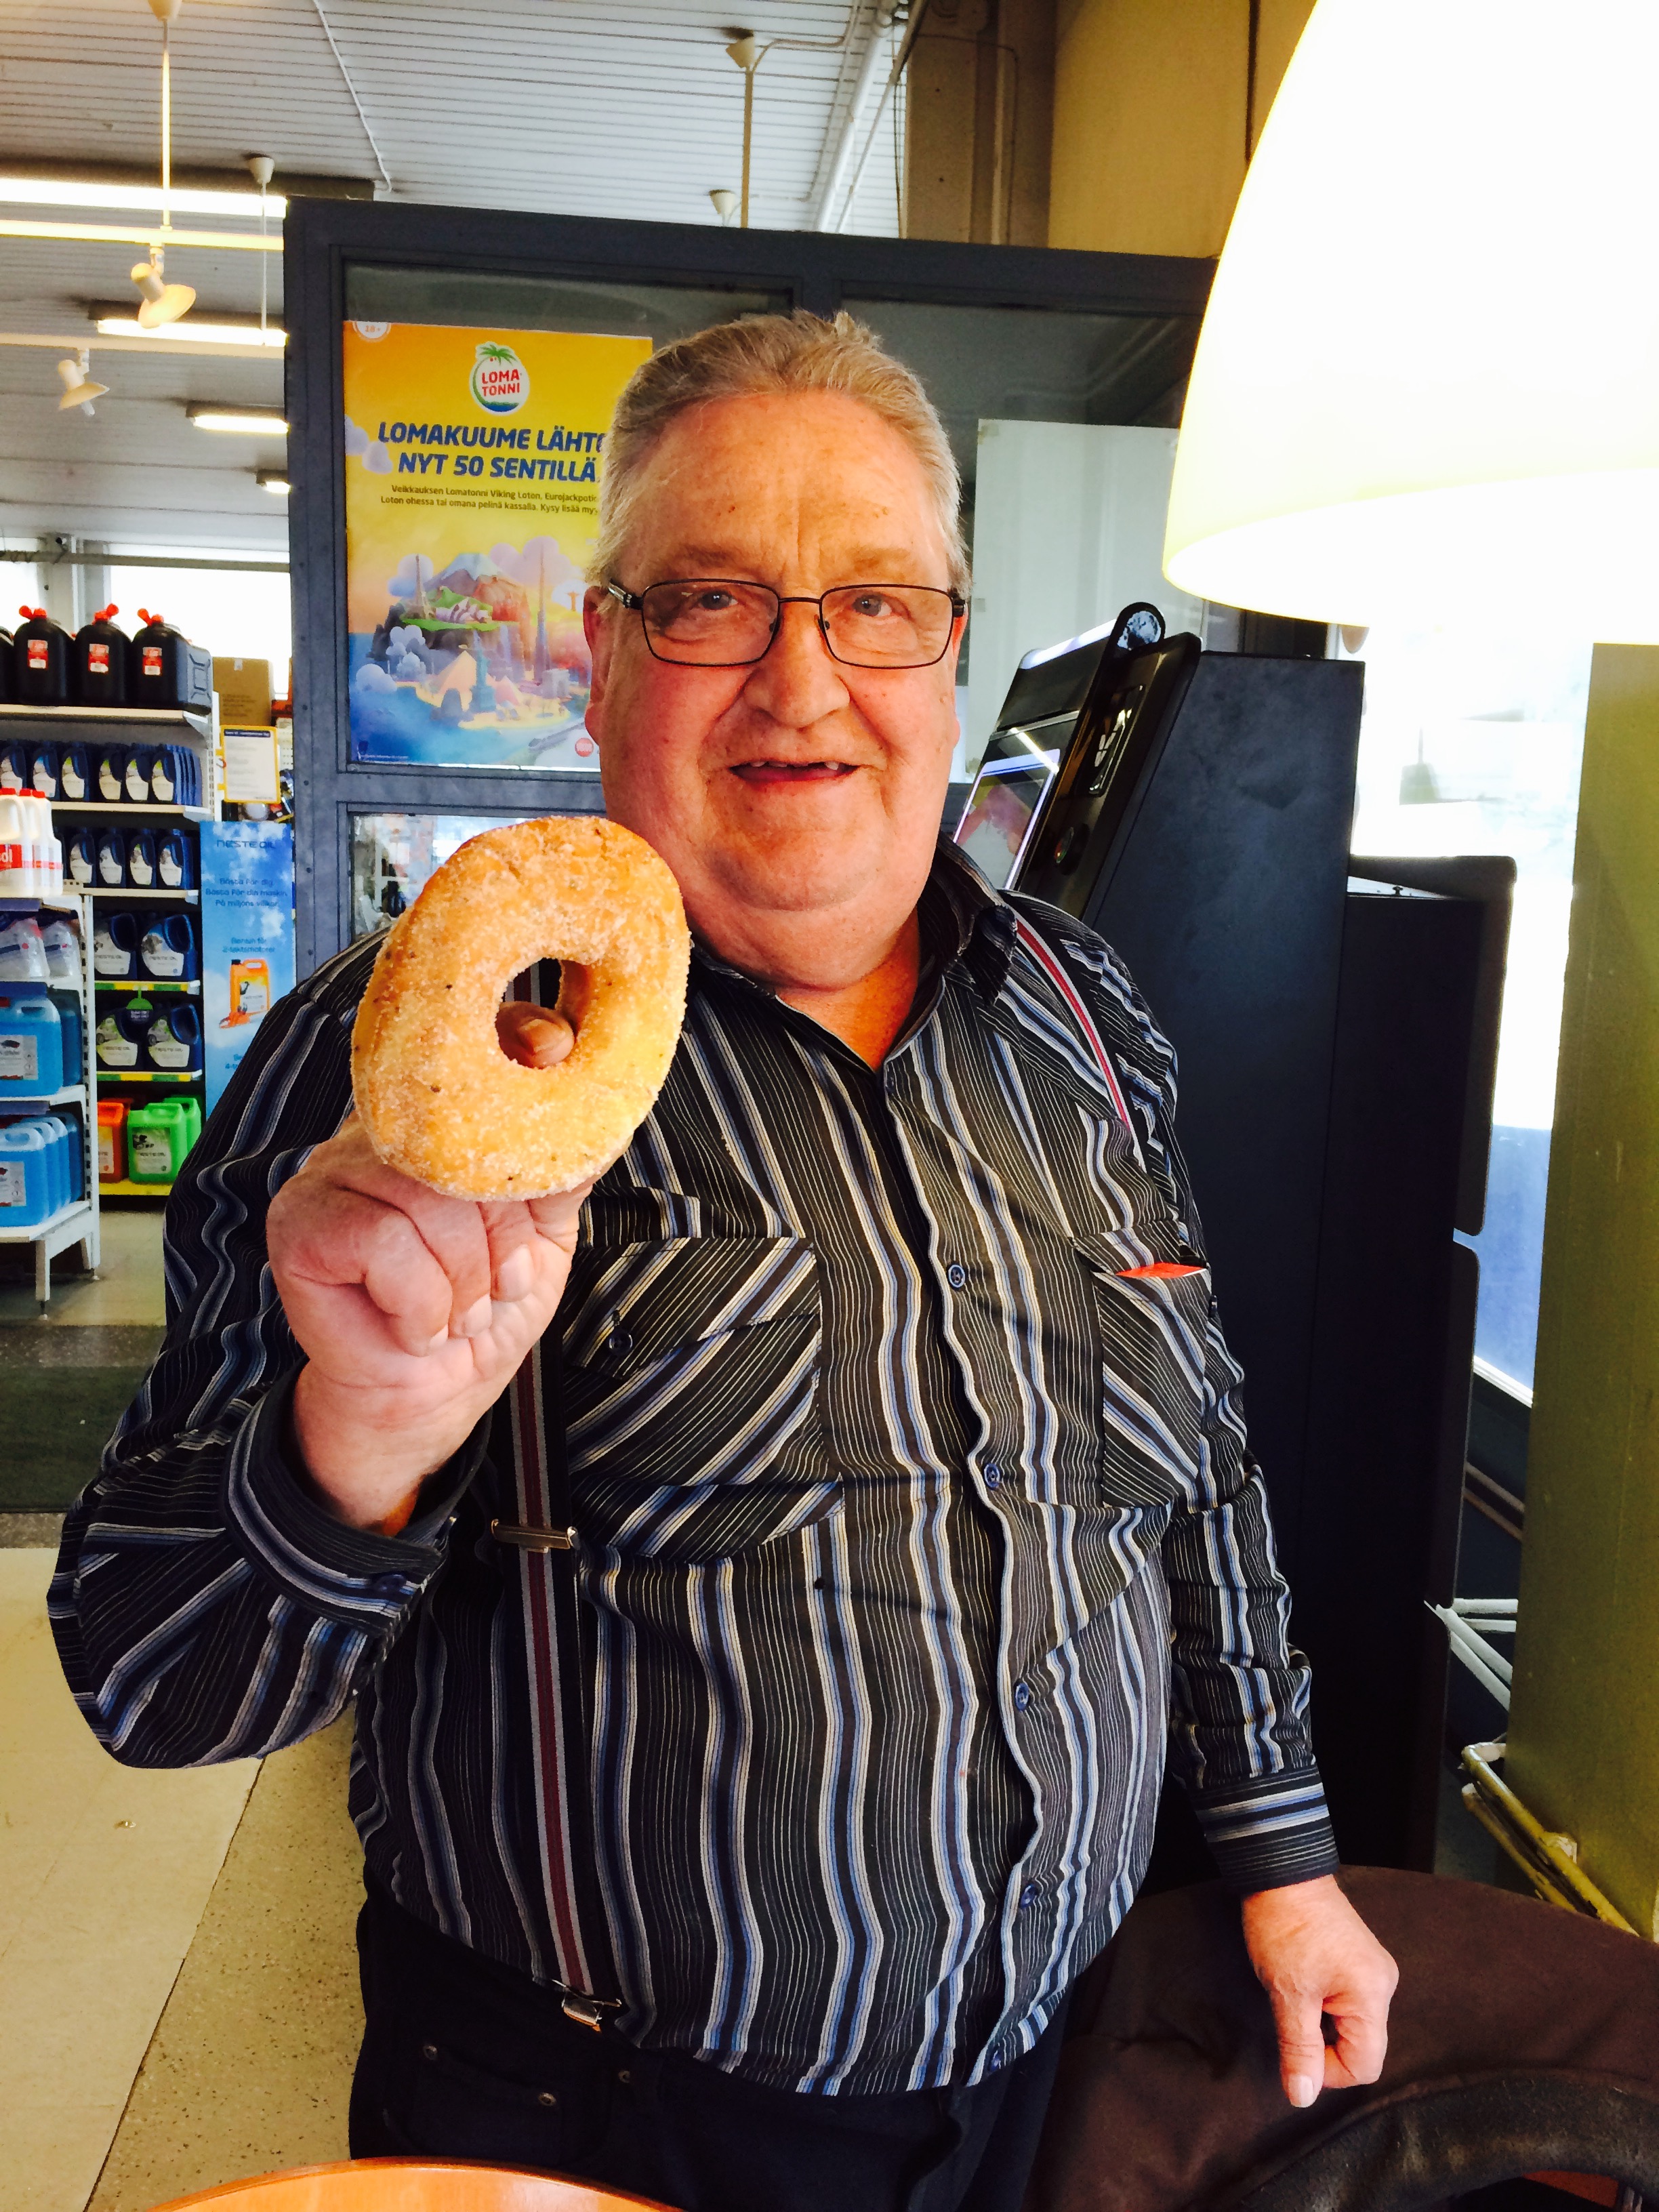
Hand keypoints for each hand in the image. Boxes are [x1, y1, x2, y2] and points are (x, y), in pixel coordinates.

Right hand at [266, 1004, 586, 1532]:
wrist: (431, 1398)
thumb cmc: (481, 1311)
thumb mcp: (546, 1231)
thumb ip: (562, 1165)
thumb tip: (597, 1101)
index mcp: (434, 1123)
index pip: (472, 1047)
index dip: (519, 1047)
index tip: (555, 1054)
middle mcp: (378, 1132)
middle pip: (463, 1145)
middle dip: (503, 1236)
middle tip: (499, 1284)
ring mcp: (330, 1172)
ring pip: (427, 1200)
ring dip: (463, 1282)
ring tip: (455, 1312)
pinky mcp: (298, 1223)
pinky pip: (384, 1243)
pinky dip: (419, 1304)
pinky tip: (414, 1325)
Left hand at [1240, 1874, 1398, 2109]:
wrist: (1282, 1869)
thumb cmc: (1284, 1927)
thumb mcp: (1286, 1994)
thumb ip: (1298, 2049)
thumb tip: (1302, 2096)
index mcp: (1372, 1995)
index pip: (1364, 2065)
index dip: (1328, 2071)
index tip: (1296, 2050)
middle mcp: (1383, 1983)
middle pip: (1363, 2046)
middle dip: (1325, 2045)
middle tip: (1291, 2016)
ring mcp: (1374, 1969)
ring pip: (1355, 2024)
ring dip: (1324, 2023)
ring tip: (1296, 1994)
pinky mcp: (1361, 1959)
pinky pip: (1351, 2001)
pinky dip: (1327, 2005)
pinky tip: (1304, 1983)